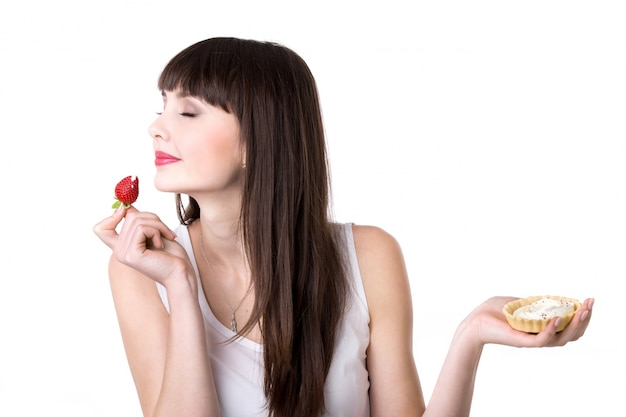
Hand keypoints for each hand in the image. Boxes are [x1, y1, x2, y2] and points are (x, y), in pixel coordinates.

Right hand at [93, 205, 190, 286]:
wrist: (181, 273)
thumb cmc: (172, 255)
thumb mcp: (154, 233)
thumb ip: (139, 222)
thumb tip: (128, 207)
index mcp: (122, 247)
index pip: (100, 229)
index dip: (112, 216)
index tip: (130, 212)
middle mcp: (119, 252)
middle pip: (129, 216)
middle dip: (153, 218)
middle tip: (166, 230)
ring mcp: (123, 254)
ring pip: (137, 220)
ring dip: (158, 225)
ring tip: (167, 236)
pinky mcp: (132, 255)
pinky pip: (142, 228)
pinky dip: (157, 231)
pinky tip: (161, 245)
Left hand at [464, 296, 593, 347]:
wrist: (473, 322)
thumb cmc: (491, 312)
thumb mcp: (516, 303)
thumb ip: (531, 302)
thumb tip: (543, 298)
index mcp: (541, 328)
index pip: (569, 327)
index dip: (582, 316)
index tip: (589, 301)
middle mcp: (540, 336)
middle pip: (571, 334)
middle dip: (585, 319)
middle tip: (591, 304)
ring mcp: (531, 340)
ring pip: (561, 339)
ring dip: (574, 325)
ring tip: (582, 311)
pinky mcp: (521, 342)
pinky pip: (541, 340)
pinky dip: (551, 330)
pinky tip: (557, 318)